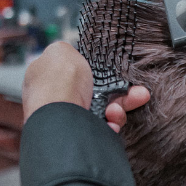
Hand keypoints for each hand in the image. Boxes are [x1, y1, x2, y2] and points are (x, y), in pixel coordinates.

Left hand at [22, 42, 150, 129]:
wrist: (61, 120)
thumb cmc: (61, 82)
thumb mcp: (62, 51)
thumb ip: (67, 50)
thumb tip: (71, 56)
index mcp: (47, 77)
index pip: (75, 71)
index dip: (98, 71)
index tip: (116, 73)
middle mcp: (56, 99)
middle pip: (96, 92)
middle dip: (119, 94)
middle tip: (139, 94)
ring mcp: (69, 119)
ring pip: (103, 111)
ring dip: (117, 110)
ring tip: (116, 111)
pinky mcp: (81, 135)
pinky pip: (102, 129)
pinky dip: (111, 124)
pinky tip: (111, 123)